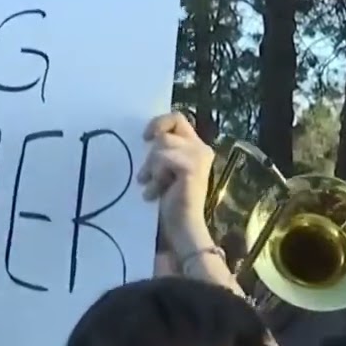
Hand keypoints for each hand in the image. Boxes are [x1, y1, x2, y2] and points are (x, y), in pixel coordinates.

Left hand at [137, 112, 213, 255]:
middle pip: (167, 130)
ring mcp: (199, 157)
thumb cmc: (169, 201)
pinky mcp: (192, 169)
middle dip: (152, 153)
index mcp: (195, 146)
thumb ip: (160, 152)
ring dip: (151, 168)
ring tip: (153, 188)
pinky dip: (155, 177)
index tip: (145, 138)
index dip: (158, 123)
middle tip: (147, 176)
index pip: (177, 119)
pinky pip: (163, 159)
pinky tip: (154, 193)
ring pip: (161, 144)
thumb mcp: (163, 170)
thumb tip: (146, 136)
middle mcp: (201, 148)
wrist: (181, 226)